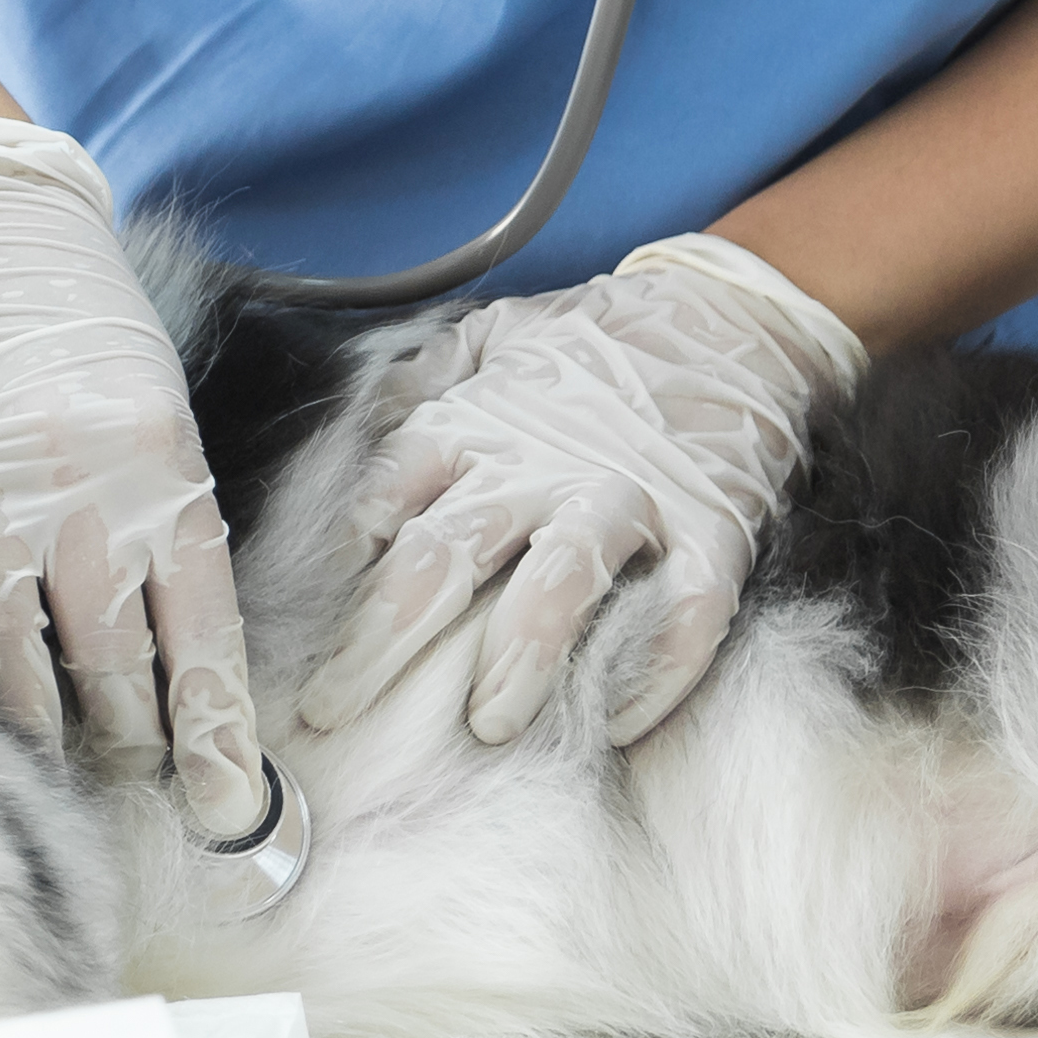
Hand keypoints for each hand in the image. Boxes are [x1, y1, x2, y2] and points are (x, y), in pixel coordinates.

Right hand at [0, 113, 267, 839]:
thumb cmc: (79, 332)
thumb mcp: (152, 414)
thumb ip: (161, 518)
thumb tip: (170, 643)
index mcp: (172, 474)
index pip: (208, 633)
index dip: (222, 728)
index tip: (236, 800)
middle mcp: (108, 500)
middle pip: (137, 666)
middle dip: (156, 751)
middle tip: (169, 807)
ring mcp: (25, 507)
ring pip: (58, 667)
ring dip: (80, 739)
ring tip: (94, 782)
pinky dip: (0, 695)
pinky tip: (13, 736)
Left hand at [292, 231, 863, 750]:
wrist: (731, 314)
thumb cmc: (601, 341)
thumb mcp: (497, 335)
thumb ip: (422, 378)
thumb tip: (357, 424)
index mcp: (479, 425)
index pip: (387, 497)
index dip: (340, 568)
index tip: (306, 628)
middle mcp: (542, 466)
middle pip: (445, 555)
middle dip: (380, 641)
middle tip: (335, 710)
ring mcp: (629, 500)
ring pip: (561, 585)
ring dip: (519, 658)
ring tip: (489, 723)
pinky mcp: (712, 531)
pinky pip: (686, 612)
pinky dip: (656, 671)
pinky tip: (620, 721)